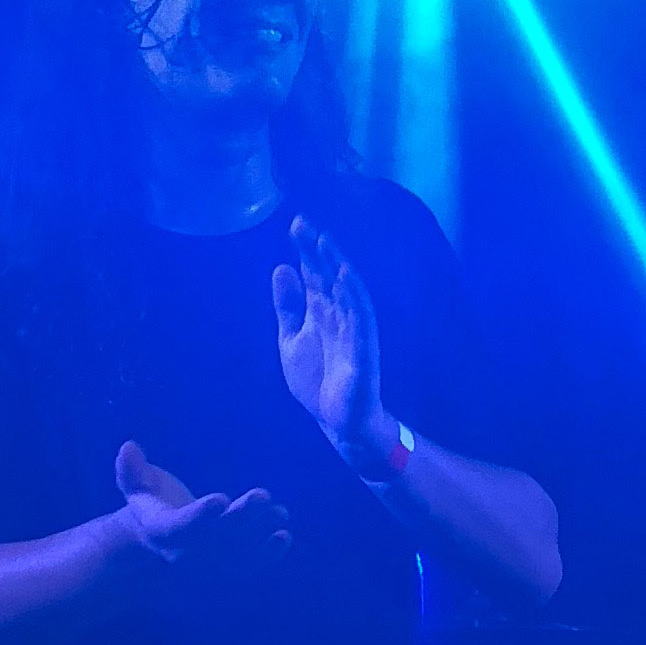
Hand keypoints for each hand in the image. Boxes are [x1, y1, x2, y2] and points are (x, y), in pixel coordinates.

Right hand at [114, 442, 291, 570]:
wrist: (158, 541)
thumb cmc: (150, 503)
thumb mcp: (136, 485)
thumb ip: (132, 469)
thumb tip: (129, 447)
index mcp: (163, 531)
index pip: (181, 527)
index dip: (200, 516)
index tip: (220, 499)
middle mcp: (187, 552)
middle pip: (217, 538)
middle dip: (241, 518)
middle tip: (263, 496)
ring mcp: (209, 563)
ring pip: (237, 552)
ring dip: (260, 533)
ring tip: (280, 512)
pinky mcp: (226, 568)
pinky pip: (248, 566)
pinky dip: (268, 555)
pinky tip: (284, 537)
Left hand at [272, 219, 389, 468]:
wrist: (337, 421)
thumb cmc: (318, 380)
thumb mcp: (291, 339)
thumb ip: (288, 307)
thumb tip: (282, 268)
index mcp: (320, 311)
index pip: (314, 273)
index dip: (306, 250)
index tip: (295, 224)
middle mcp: (338, 314)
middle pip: (329, 276)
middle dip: (319, 250)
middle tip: (304, 223)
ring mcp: (353, 330)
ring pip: (348, 291)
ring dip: (338, 266)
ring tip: (326, 242)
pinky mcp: (363, 349)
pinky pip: (361, 318)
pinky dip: (354, 296)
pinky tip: (345, 277)